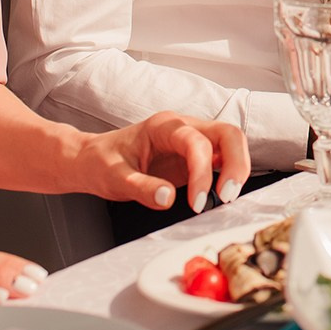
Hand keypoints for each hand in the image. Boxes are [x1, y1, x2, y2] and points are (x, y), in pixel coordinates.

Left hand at [75, 113, 249, 213]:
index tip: (196, 203)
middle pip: (227, 133)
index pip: (196, 142)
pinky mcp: (196, 156)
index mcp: (163, 126)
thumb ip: (140, 188)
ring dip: (237, 169)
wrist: (93, 160)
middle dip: (235, 164)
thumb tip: (169, 198)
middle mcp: (183, 127)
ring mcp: (192, 139)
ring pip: (231, 143)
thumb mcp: (113, 178)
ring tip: (226, 199)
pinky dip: (230, 174)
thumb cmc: (101, 162)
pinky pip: (223, 158)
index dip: (202, 172)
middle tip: (227, 197)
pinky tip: (222, 195)